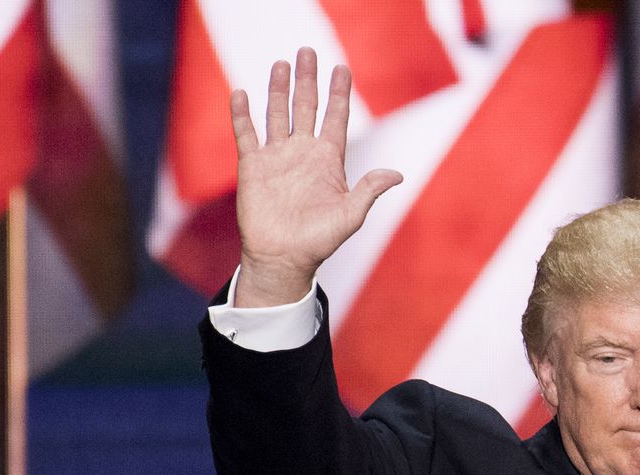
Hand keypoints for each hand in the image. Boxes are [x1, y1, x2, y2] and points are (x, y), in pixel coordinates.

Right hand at [230, 47, 402, 307]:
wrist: (284, 257)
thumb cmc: (319, 241)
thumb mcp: (350, 215)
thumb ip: (369, 190)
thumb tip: (397, 175)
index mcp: (328, 160)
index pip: (335, 117)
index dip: (339, 93)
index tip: (342, 68)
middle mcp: (303, 152)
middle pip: (306, 107)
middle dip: (308, 80)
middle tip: (307, 51)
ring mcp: (277, 157)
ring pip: (277, 114)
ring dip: (278, 89)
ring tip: (281, 64)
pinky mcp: (252, 166)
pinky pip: (246, 133)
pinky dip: (242, 114)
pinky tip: (242, 93)